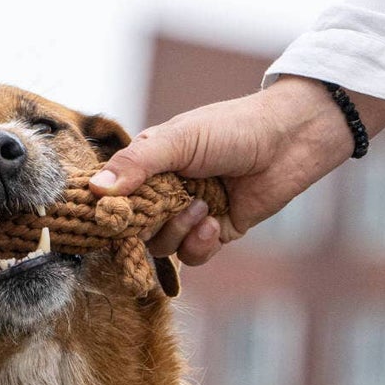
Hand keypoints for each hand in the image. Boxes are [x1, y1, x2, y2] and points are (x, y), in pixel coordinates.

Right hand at [89, 77, 384, 263]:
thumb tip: (94, 189)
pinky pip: (193, 256)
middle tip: (166, 209)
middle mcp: (165, 191)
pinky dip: (200, 245)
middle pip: (135, 229)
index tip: (110, 219)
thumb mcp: (179, 140)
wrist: (290, 141)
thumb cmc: (233, 129)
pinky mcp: (216, 232)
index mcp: (149, 165)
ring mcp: (190, 213)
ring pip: (163, 246)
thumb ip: (137, 164)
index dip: (111, 212)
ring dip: (179, 232)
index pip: (115, 197)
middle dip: (150, 225)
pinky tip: (214, 225)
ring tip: (203, 208)